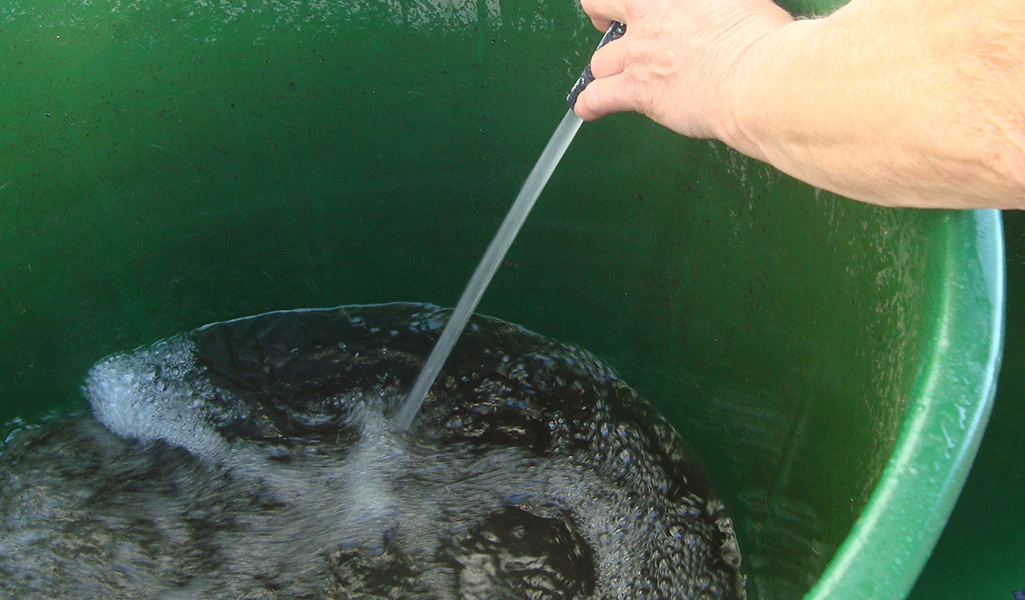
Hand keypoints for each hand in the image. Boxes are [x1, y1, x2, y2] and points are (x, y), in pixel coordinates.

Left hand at [576, 0, 792, 144]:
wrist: (755, 76)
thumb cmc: (761, 40)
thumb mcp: (742, 3)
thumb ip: (717, 8)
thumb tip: (723, 13)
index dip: (631, 3)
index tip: (636, 9)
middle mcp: (649, 12)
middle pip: (601, 3)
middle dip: (602, 16)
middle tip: (609, 27)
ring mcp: (638, 51)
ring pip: (600, 60)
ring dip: (605, 71)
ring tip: (610, 82)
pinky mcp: (636, 88)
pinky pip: (596, 97)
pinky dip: (590, 104)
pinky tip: (589, 108)